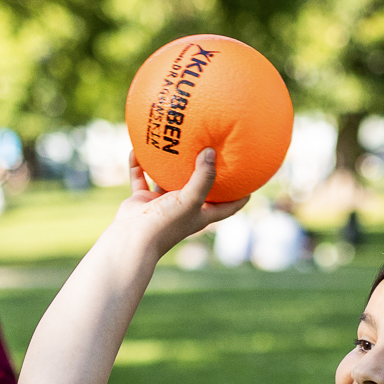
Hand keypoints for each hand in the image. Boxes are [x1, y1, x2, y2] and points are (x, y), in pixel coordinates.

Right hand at [110, 149, 247, 253]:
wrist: (132, 240)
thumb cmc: (166, 223)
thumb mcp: (191, 199)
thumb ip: (203, 177)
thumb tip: (211, 151)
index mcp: (201, 214)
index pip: (228, 206)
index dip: (241, 196)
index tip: (251, 180)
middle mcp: (184, 208)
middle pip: (199, 189)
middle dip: (205, 172)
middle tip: (212, 149)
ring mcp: (163, 204)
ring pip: (167, 180)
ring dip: (169, 166)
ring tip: (173, 143)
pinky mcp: (143, 201)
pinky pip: (141, 178)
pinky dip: (138, 165)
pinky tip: (136, 149)